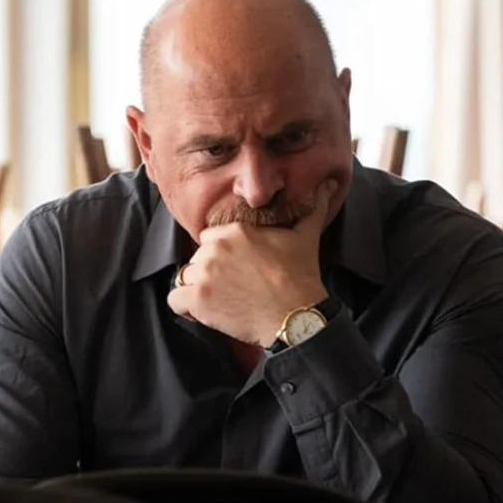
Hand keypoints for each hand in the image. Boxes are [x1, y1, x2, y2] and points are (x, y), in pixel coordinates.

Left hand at [168, 180, 339, 346]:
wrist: (297, 316)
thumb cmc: (300, 278)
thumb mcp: (306, 237)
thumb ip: (312, 208)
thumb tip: (327, 186)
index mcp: (235, 231)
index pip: (211, 238)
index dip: (223, 254)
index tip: (238, 269)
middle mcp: (215, 248)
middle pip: (198, 258)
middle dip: (212, 272)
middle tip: (235, 287)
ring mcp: (204, 274)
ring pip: (186, 278)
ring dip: (199, 289)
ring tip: (224, 300)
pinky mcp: (197, 299)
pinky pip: (175, 300)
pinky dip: (187, 308)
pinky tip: (208, 311)